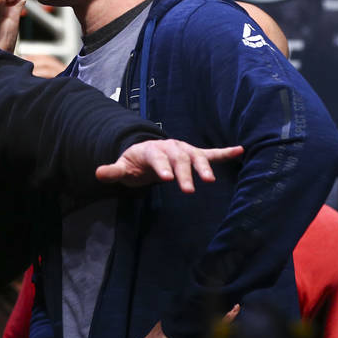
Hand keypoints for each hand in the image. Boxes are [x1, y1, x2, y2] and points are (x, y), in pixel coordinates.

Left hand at [95, 139, 243, 191]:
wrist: (146, 152)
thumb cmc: (135, 163)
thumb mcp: (123, 167)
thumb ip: (113, 171)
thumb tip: (98, 172)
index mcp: (152, 151)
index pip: (158, 159)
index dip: (162, 168)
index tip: (167, 179)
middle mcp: (170, 148)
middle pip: (179, 160)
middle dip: (184, 174)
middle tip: (188, 190)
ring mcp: (185, 150)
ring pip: (196, 157)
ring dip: (204, 167)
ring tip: (210, 180)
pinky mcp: (195, 154)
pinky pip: (212, 154)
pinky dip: (225, 153)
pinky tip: (240, 151)